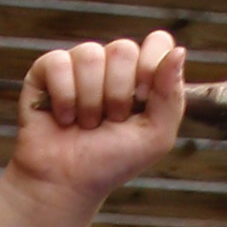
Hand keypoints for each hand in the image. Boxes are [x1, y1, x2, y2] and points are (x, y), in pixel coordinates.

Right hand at [9, 33, 185, 212]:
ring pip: (90, 55)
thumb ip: (172, 96)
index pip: (157, 42)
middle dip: (118, 94)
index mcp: (140, 75)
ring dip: (90, 101)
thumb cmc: (112, 161)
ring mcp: (78, 65)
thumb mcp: (156, 137)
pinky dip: (64, 97)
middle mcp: (110, 65)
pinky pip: (59, 63)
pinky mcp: (47, 70)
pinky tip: (63, 117)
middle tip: (109, 121)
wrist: (68, 183)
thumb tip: (179, 52)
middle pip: (123, 49)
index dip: (151, 68)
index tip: (142, 100)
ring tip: (85, 124)